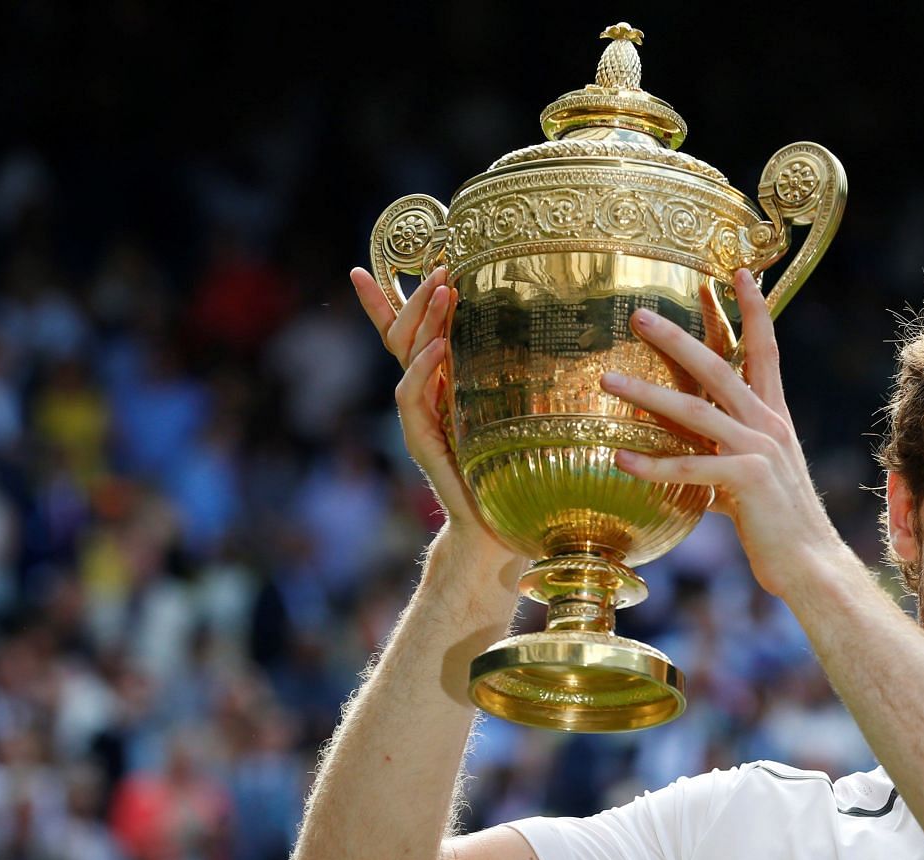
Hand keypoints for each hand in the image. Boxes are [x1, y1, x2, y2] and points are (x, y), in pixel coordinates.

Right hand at [348, 266, 515, 561]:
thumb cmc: (515, 473)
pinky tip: (439, 348)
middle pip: (405, 338)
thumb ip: (514, 381)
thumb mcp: (517, 415)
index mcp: (443, 388)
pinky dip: (424, 370)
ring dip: (423, 323)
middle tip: (440, 267)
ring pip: (406, 359)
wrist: (498, 529)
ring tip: (442, 292)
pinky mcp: (422, 442)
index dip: (389, 302)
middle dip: (416, 299)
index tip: (370, 266)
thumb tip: (554, 336)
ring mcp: (419, 420)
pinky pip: (413, 397)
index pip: (409, 336)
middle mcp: (426, 399)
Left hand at [602, 269, 851, 601]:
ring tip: (606, 380)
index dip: (752, 310)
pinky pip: (690, 468)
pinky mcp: (747, 481)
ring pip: (696, 411)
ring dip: (646, 394)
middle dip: (677, 337)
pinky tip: (618, 459)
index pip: (765, 351)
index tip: (736, 272)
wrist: (812, 565)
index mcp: (774, 418)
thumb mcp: (753, 479)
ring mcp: (760, 450)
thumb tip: (690, 459)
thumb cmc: (779, 526)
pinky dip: (651, 464)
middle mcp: (769, 425)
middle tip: (638, 314)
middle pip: (719, 366)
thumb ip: (724, 459)